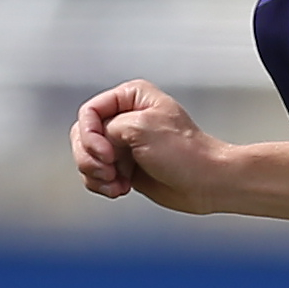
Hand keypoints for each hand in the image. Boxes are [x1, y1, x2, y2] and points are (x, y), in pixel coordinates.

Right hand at [71, 80, 233, 212]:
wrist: (206, 182)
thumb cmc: (184, 152)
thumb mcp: (140, 128)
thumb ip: (107, 128)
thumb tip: (96, 143)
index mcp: (131, 98)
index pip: (89, 113)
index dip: (90, 136)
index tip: (107, 154)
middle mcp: (125, 118)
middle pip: (82, 136)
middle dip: (90, 158)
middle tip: (108, 171)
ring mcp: (123, 144)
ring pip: (87, 158)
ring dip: (95, 175)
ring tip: (116, 183)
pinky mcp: (124, 166)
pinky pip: (97, 175)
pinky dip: (102, 185)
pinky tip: (121, 189)